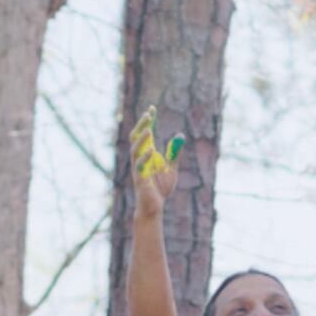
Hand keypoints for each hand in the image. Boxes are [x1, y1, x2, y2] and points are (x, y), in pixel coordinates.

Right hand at [128, 109, 182, 223]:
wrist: (155, 206)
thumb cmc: (161, 187)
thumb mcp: (171, 168)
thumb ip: (174, 153)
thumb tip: (180, 135)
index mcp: (147, 154)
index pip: (146, 133)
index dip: (148, 121)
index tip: (152, 108)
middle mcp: (140, 158)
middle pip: (137, 138)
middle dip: (142, 126)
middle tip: (148, 114)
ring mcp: (138, 168)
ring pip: (135, 150)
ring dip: (141, 140)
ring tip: (149, 130)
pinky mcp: (140, 179)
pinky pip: (140, 166)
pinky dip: (145, 158)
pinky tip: (152, 150)